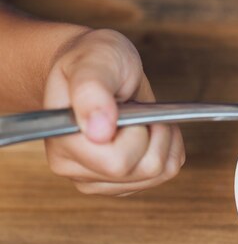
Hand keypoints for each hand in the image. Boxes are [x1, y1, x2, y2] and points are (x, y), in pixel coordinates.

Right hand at [43, 29, 184, 195]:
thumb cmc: (92, 60)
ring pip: (157, 175)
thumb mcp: (94, 60)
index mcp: (62, 143)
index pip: (117, 163)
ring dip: (163, 141)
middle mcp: (75, 169)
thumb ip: (91, 90)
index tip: (129, 108)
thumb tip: (98, 132)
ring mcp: (98, 180)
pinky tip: (151, 130)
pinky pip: (164, 175)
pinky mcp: (120, 183)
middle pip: (143, 171)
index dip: (136, 133)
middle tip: (139, 110)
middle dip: (154, 135)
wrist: (95, 68)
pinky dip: (169, 149)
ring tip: (143, 118)